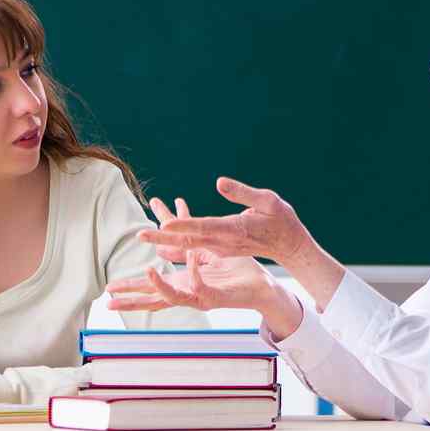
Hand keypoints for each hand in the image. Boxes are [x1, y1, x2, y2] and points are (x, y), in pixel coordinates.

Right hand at [106, 248, 280, 315]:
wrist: (264, 286)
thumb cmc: (237, 271)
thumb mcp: (205, 249)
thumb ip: (184, 238)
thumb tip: (165, 224)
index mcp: (182, 283)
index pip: (151, 285)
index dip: (130, 286)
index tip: (109, 288)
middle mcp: (188, 292)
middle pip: (153, 296)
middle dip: (130, 296)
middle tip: (109, 295)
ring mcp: (200, 297)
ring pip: (172, 296)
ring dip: (158, 284)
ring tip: (145, 271)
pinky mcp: (216, 296)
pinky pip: (200, 284)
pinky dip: (192, 272)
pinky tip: (188, 259)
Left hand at [137, 176, 317, 266]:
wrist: (289, 245)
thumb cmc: (281, 220)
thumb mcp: (269, 201)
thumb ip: (242, 192)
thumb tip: (218, 182)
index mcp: (233, 230)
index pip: (203, 228)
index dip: (183, 226)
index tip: (164, 224)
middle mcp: (222, 242)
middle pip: (188, 240)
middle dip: (163, 237)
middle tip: (140, 234)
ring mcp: (220, 247)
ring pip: (187, 244)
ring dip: (165, 238)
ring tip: (143, 233)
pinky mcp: (219, 248)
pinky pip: (194, 245)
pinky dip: (176, 240)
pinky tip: (161, 237)